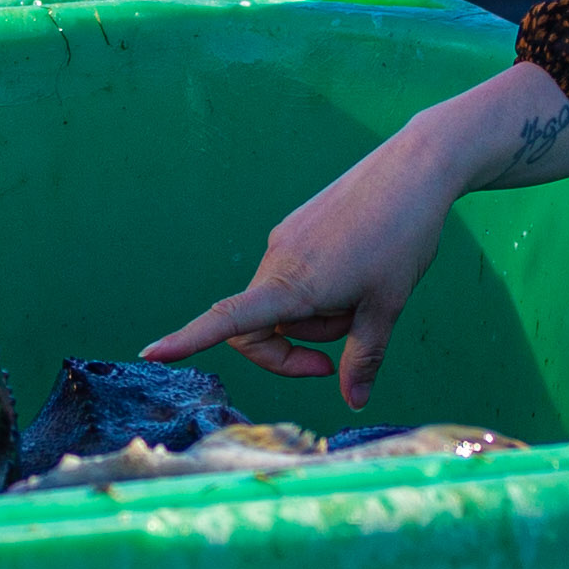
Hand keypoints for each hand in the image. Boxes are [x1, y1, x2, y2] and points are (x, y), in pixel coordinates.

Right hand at [148, 63, 568, 408]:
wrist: (415, 169)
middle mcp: (278, 260)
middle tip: (341, 359)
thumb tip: (352, 400)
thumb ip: (365, 358)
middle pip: (262, 329)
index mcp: (295, 285)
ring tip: (369, 294)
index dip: (189, 339)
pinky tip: (364, 269)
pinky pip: (296, 275)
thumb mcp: (389, 308)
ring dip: (319, 317)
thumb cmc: (402, 239)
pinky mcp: (297, 227)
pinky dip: (322, 290)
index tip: (152, 352)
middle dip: (296, 349)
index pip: (231, 321)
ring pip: (286, 303)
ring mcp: (285, 241)